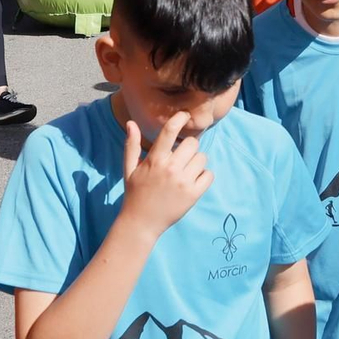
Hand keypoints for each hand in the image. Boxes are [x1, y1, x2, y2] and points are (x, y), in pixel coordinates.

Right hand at [119, 113, 212, 239]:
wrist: (141, 222)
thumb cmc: (135, 193)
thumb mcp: (129, 168)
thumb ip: (131, 145)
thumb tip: (131, 122)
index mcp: (155, 160)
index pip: (170, 131)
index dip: (180, 118)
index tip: (185, 115)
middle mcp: (170, 169)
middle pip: (192, 143)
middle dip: (188, 147)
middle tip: (180, 158)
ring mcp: (183, 182)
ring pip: (202, 158)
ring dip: (196, 162)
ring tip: (184, 172)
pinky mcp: (193, 194)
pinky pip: (209, 174)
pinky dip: (204, 176)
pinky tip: (192, 181)